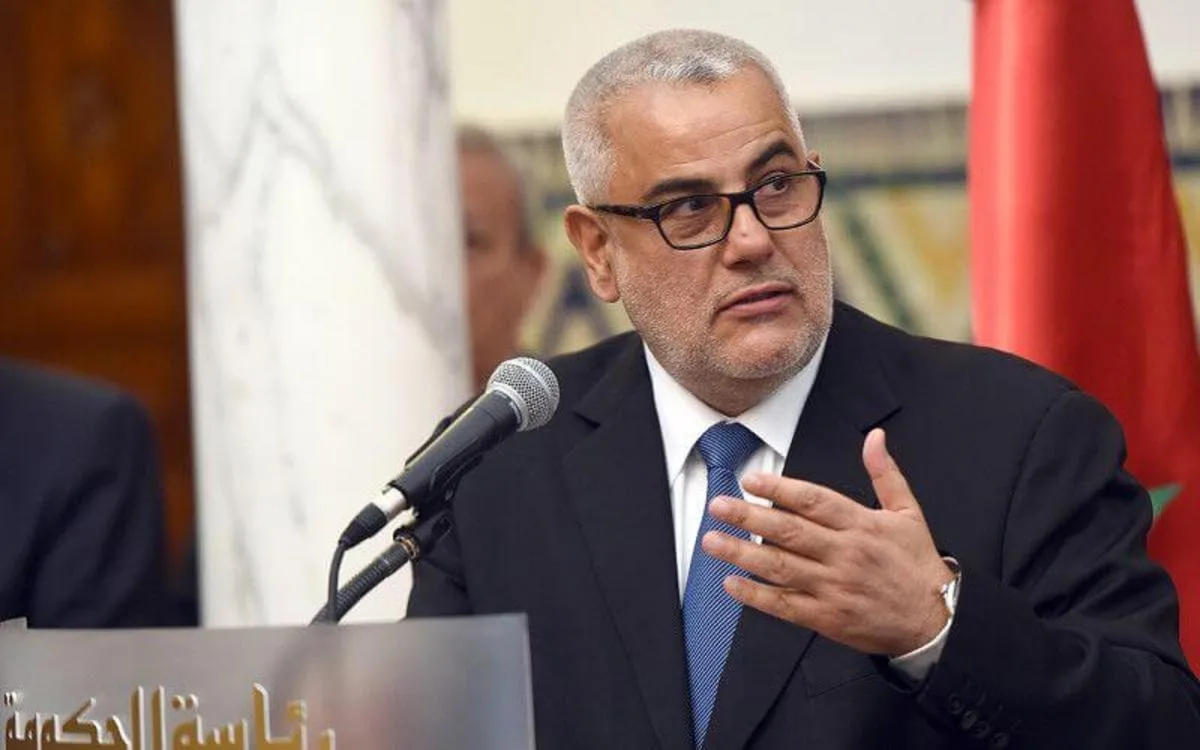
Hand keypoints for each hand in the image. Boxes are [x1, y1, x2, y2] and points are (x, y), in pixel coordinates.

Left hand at [702, 428, 953, 656]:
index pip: (814, 501)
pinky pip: (785, 605)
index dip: (780, 489)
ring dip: (742, 553)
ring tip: (713, 541)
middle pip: (789, 531)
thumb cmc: (917, 565)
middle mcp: (845, 554)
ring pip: (780, 567)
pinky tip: (732, 583)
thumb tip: (875, 437)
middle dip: (748, 517)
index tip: (751, 480)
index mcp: (862, 525)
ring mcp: (834, 587)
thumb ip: (885, 474)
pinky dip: (756, 595)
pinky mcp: (827, 617)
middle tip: (718, 505)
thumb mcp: (908, 514)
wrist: (936, 622)